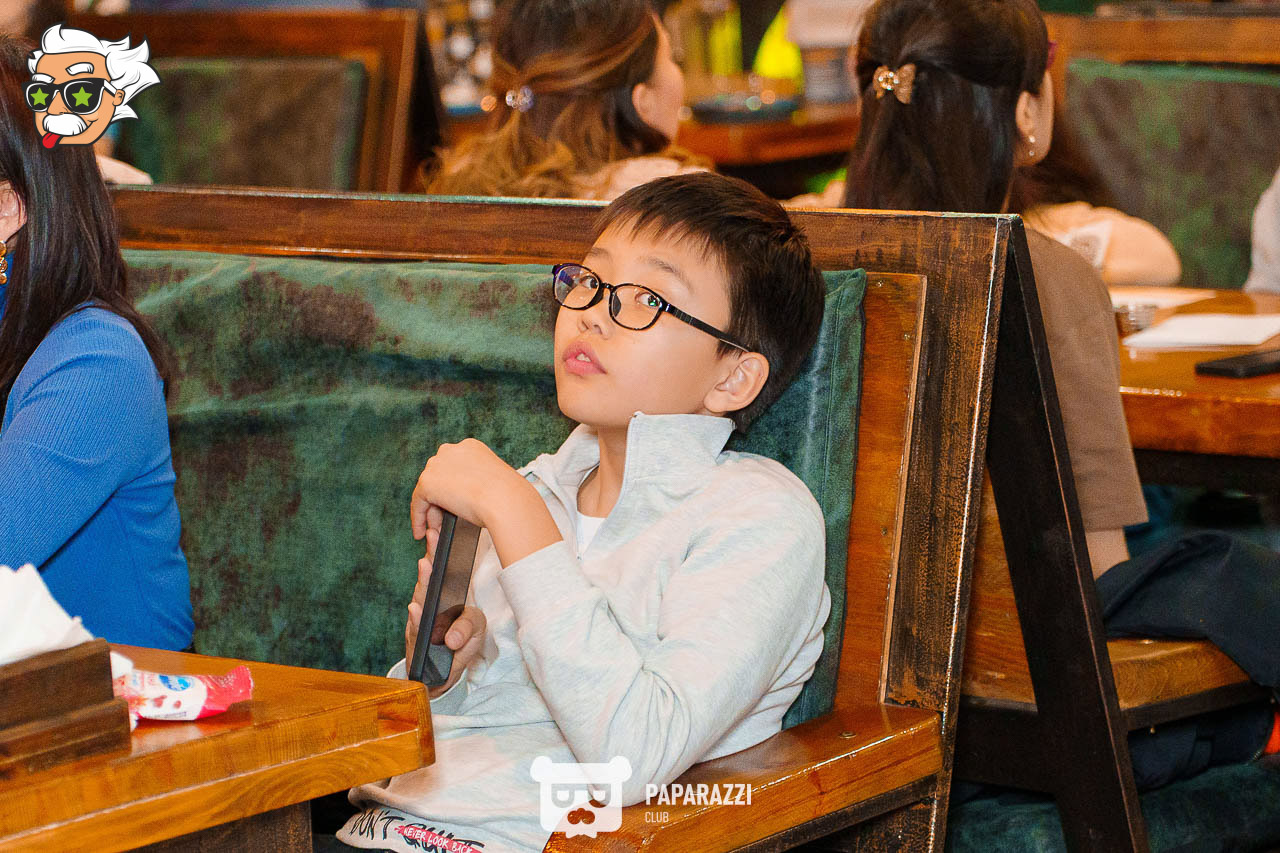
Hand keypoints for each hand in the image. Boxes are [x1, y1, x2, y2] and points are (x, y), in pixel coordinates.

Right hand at [405, 551, 486, 698]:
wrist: (442, 676)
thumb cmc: (459, 646)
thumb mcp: (474, 633)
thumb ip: (468, 629)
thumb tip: (451, 637)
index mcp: (443, 598)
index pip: (440, 572)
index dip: (437, 552)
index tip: (438, 533)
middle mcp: (429, 607)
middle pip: (430, 580)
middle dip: (431, 558)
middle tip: (432, 537)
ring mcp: (421, 623)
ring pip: (422, 600)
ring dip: (423, 582)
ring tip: (425, 564)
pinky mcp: (416, 642)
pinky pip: (416, 629)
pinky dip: (416, 619)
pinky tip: (415, 609)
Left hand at [410, 438, 522, 537]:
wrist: (505, 500)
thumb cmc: (507, 496)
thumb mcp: (493, 482)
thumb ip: (478, 482)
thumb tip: (468, 495)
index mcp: (470, 447)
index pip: (452, 467)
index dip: (451, 487)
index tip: (454, 503)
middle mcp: (451, 451)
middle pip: (438, 477)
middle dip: (439, 499)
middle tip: (443, 520)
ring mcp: (438, 465)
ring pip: (428, 491)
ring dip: (431, 511)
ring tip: (437, 529)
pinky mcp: (427, 482)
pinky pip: (418, 503)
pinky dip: (418, 519)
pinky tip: (420, 532)